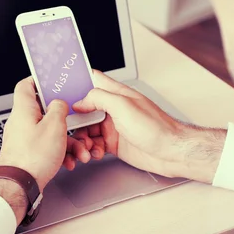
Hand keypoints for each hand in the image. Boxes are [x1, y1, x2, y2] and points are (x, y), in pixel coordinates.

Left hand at [0, 77, 89, 190]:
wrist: (20, 186)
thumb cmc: (33, 157)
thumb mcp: (54, 126)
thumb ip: (59, 109)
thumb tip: (59, 103)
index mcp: (24, 110)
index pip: (26, 86)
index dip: (39, 81)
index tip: (52, 82)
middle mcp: (21, 122)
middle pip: (45, 113)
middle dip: (65, 122)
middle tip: (76, 124)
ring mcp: (24, 139)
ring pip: (50, 133)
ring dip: (68, 142)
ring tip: (80, 152)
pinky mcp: (28, 153)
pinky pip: (47, 147)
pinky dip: (60, 153)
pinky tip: (69, 162)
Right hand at [65, 71, 225, 182]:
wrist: (171, 152)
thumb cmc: (156, 128)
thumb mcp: (123, 106)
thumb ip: (99, 98)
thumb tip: (81, 101)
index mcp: (116, 94)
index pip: (93, 80)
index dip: (78, 82)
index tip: (62, 89)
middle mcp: (114, 108)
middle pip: (84, 109)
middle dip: (75, 119)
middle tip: (71, 129)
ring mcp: (114, 126)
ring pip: (87, 129)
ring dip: (82, 138)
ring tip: (86, 147)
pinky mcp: (115, 143)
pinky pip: (95, 144)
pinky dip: (91, 149)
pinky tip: (96, 153)